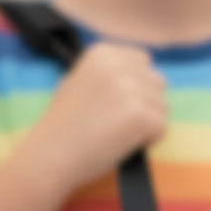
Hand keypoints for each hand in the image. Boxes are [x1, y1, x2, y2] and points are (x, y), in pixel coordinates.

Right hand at [32, 41, 167, 194]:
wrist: (48, 157)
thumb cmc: (61, 129)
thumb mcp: (76, 83)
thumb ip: (107, 74)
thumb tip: (140, 75)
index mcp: (102, 53)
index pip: (143, 62)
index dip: (134, 88)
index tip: (113, 107)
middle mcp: (117, 65)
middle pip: (157, 83)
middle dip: (143, 105)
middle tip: (114, 125)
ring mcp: (129, 89)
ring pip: (162, 106)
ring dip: (146, 125)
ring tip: (114, 135)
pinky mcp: (139, 115)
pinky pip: (161, 127)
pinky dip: (147, 141)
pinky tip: (120, 145)